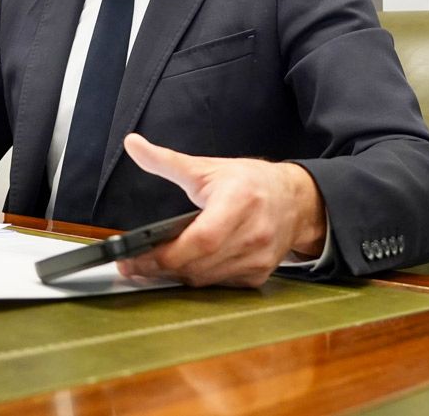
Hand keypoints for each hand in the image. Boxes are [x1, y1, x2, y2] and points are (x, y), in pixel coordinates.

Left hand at [115, 133, 326, 287]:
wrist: (296, 201)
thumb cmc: (251, 182)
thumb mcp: (208, 168)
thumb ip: (167, 161)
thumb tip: (132, 144)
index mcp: (239, 201)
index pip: (201, 239)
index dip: (166, 254)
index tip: (135, 258)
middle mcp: (253, 233)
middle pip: (199, 264)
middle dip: (161, 268)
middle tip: (133, 265)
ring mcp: (259, 258)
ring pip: (206, 279)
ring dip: (177, 275)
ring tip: (153, 265)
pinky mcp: (259, 274)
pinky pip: (219, 284)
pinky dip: (199, 277)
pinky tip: (186, 266)